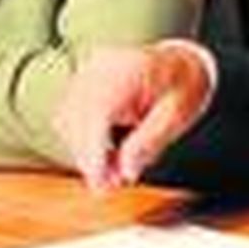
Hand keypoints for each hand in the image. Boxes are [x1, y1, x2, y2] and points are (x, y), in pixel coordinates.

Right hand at [53, 40, 213, 190]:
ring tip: (112, 172)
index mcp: (130, 68)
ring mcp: (88, 71)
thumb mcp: (177, 115)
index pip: (99, 109)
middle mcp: (102, 66)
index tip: (99, 180)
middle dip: (88, 156)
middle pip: (77, 116)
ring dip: (83, 150)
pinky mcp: (82, 81)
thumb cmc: (181, 85)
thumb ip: (150, 141)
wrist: (179, 61)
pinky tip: (103, 154)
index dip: (93, 149)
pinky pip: (69, 114)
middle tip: (109, 185)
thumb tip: (126, 171)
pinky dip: (82, 139)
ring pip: (68, 118)